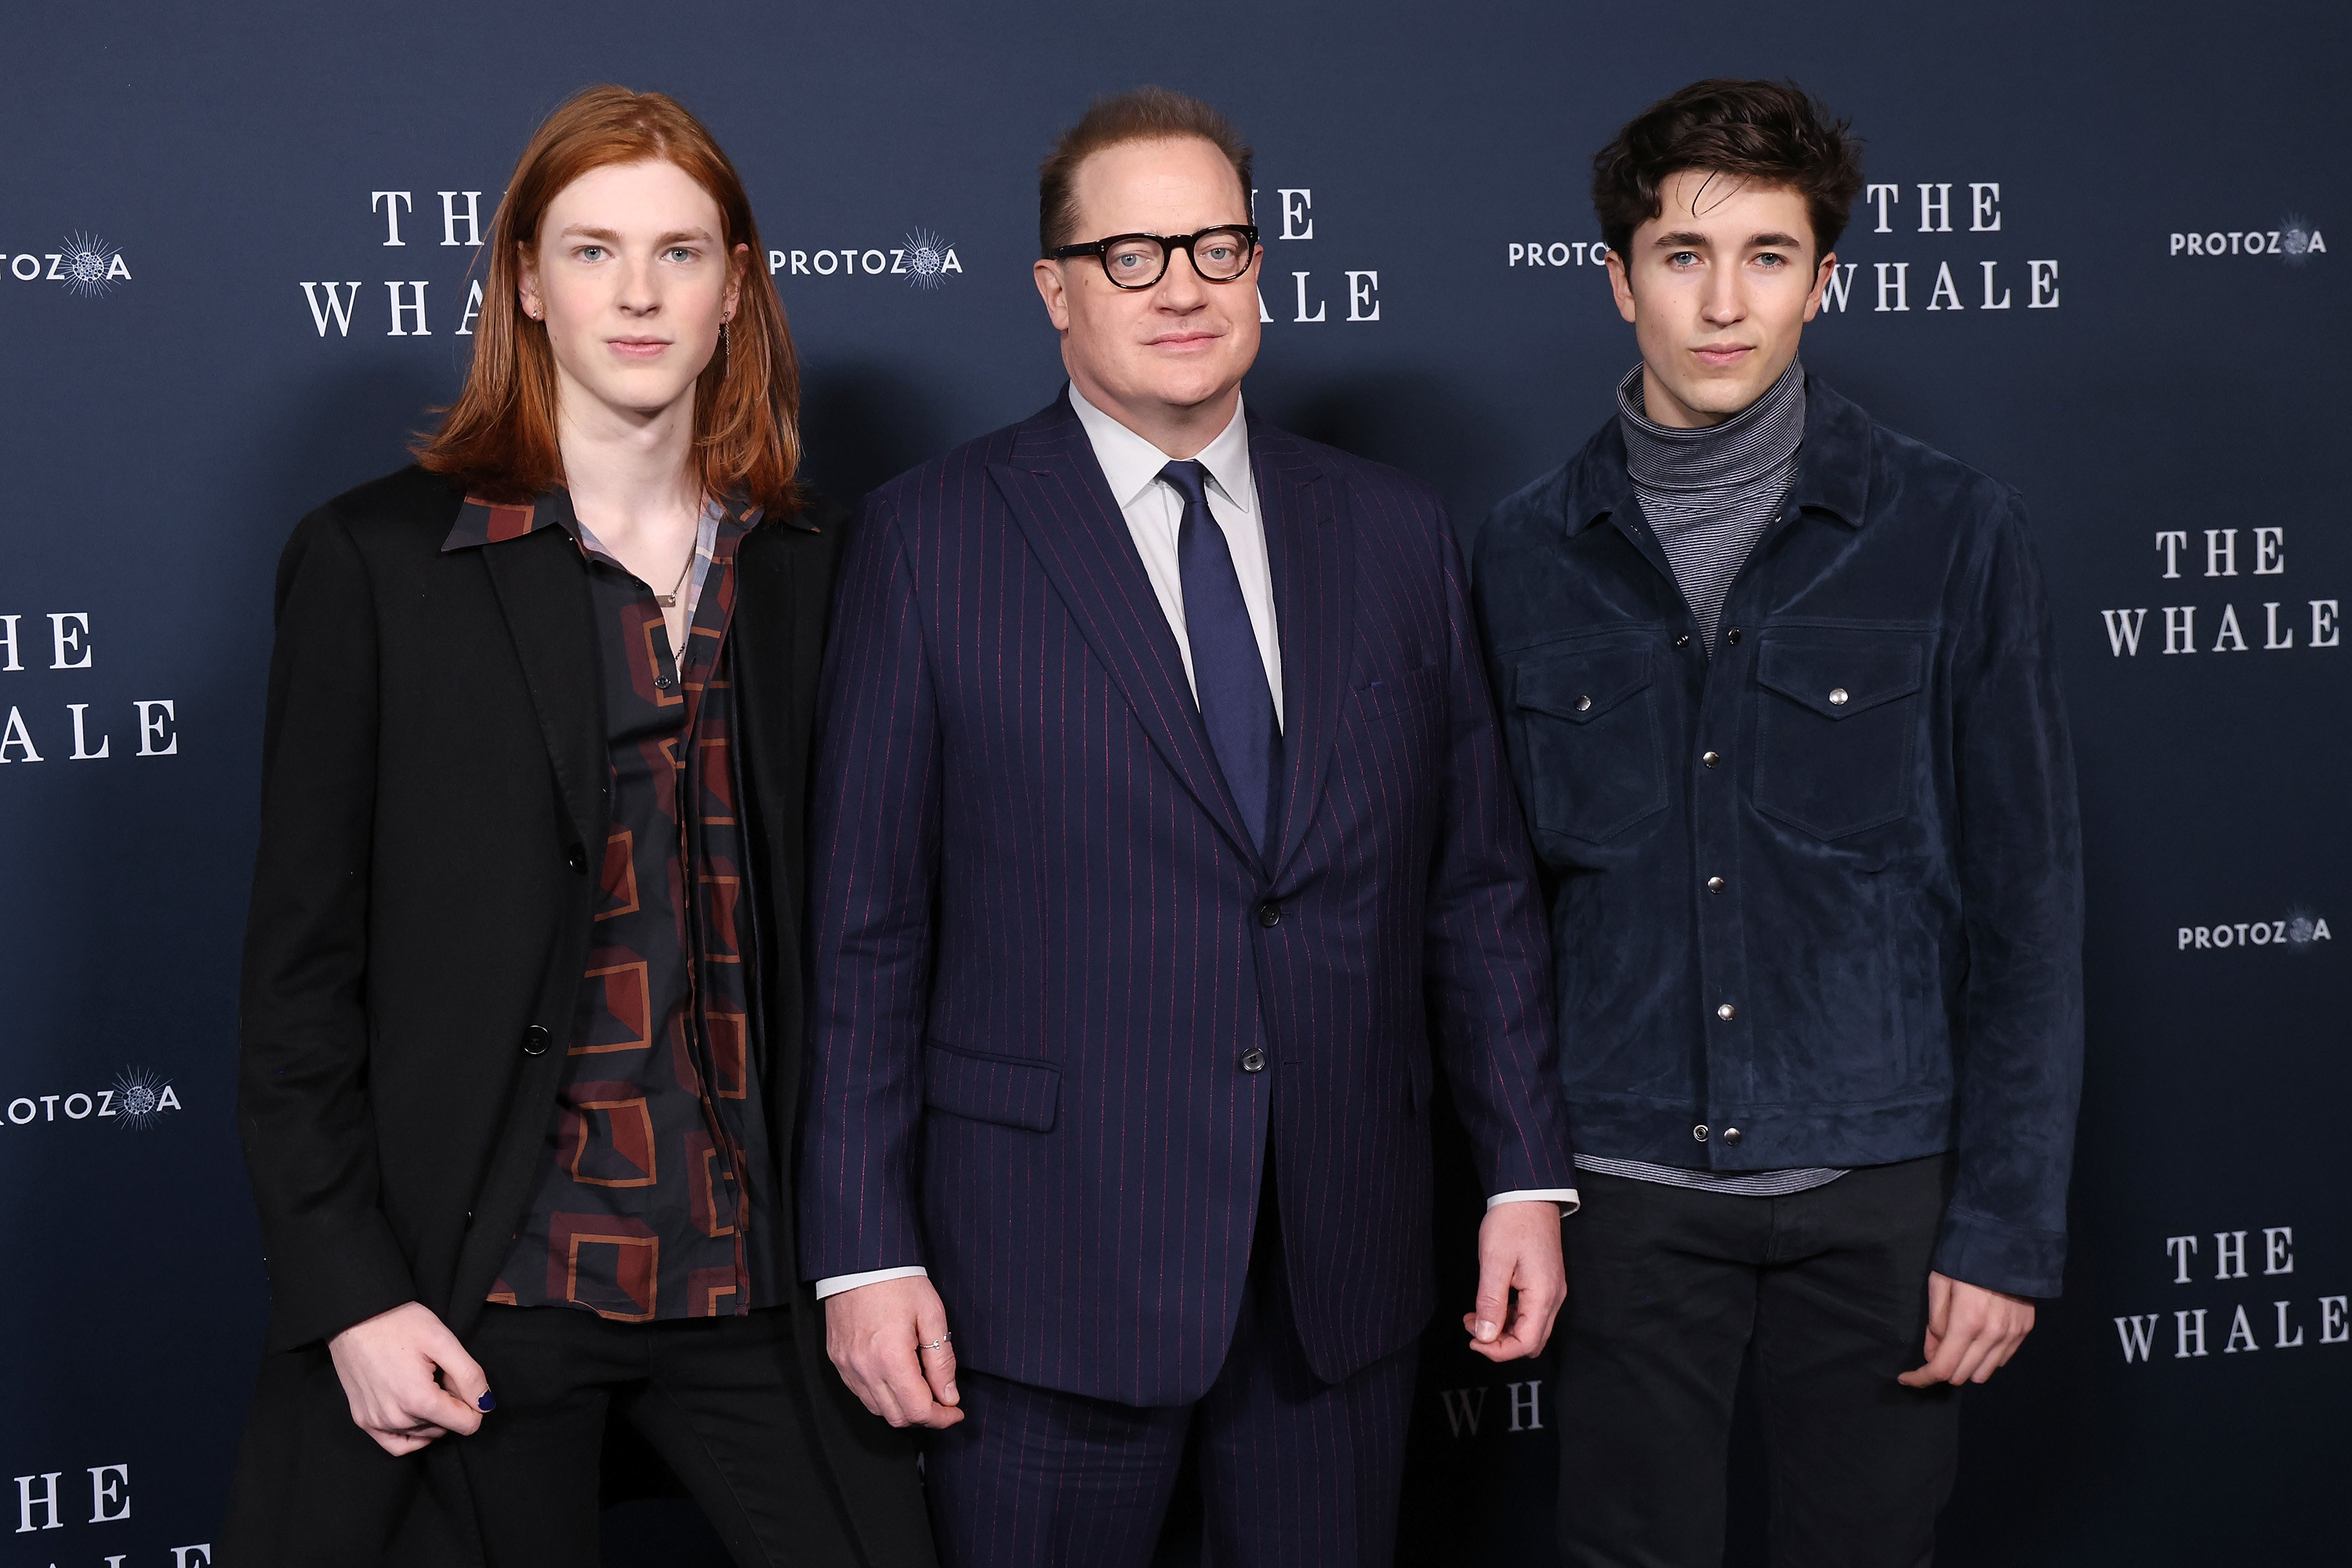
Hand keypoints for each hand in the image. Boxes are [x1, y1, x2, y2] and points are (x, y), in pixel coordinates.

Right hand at [326, 1301, 489, 1455]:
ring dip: (431, 1416)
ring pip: (423, 1434)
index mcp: (419, 1400)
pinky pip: (395, 1444)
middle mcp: (396, 1419)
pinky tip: (415, 1415)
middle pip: (444, 1427)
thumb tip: (485, 1405)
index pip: (466, 1424)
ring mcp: (376, 1423)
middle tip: (439, 1374)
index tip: (462, 1381)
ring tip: (422, 1382)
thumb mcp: (443, 1340)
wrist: (355, 1316)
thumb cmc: (399, 1323)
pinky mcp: (363, 1420)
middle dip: (450, 1405)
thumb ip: (469, 1375)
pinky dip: (411, 1436)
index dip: (474, 1403)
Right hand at [824, 1276, 963, 1427]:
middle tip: (943, 1402)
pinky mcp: (838, 1360)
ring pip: (877, 1409)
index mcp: (891, 1357)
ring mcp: (847, 1366)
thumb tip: (949, 1396)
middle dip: (925, 1417)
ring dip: (903, 1408)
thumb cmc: (898, 1282)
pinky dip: (882, 1396)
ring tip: (922, 1389)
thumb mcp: (932, 1315)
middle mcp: (864, 1368)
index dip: (942, 1418)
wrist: (860, 1262)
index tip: (955, 1412)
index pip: (918, 1410)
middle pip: (897, 1417)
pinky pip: (861, 1393)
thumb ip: (941, 1361)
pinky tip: (897, 1380)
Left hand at [1460, 1200, 1566, 1361]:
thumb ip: (1490, 1301)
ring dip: (1503, 1330)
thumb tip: (1485, 1335)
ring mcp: (1552, 1290)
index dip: (1498, 1351)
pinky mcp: (1546, 1283)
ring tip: (1475, 1315)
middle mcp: (1554, 1297)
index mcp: (1543, 1295)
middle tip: (1472, 1327)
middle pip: (1531, 1341)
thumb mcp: (1495, 1261)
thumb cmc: (1512, 1222)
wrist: (1529, 1194)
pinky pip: (1530, 1313)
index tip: (1473, 1341)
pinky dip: (1509, 1316)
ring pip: (1531, 1329)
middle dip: (1500, 1343)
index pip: (1525, 1343)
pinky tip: (1489, 1304)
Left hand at [1898, 1271, 2035, 1386]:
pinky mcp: (2024, 1331)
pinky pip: (2001, 1360)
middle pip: (1962, 1376)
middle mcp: (1992, 1335)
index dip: (1921, 1378)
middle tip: (1935, 1349)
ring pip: (1983, 1374)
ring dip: (1966, 1367)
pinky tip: (1978, 1339)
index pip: (1942, 1368)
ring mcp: (2011, 1335)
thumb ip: (1934, 1324)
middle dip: (1942, 1369)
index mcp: (1967, 1322)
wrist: (2008, 1241)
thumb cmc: (1965, 1260)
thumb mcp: (1939, 1285)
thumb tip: (1932, 1354)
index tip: (1906, 1378)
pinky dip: (1985, 1358)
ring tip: (1958, 1344)